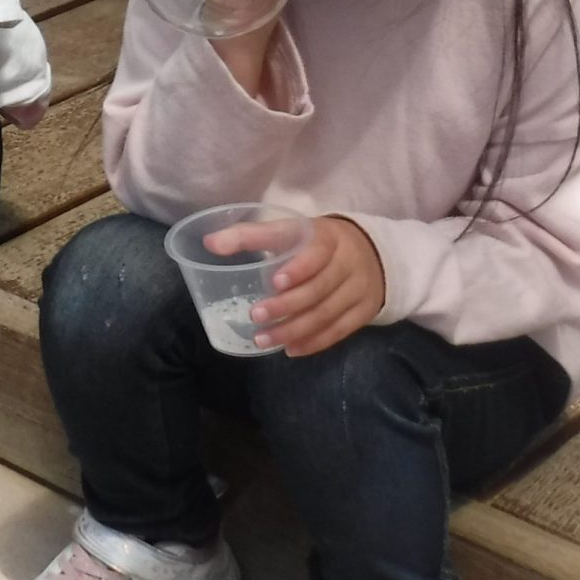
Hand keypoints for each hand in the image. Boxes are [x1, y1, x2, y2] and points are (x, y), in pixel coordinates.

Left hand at [209, 214, 384, 356]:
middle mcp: (348, 262)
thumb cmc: (314, 242)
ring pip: (326, 314)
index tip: (273, 282)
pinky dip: (313, 342)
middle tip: (256, 316)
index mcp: (327, 237)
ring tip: (262, 340)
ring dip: (293, 330)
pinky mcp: (363, 311)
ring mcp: (359, 289)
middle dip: (286, 305)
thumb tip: (209, 243)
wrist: (371, 253)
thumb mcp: (289, 230)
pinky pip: (339, 331)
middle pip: (319, 288)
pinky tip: (290, 349)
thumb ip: (250, 235)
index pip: (316, 252)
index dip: (298, 268)